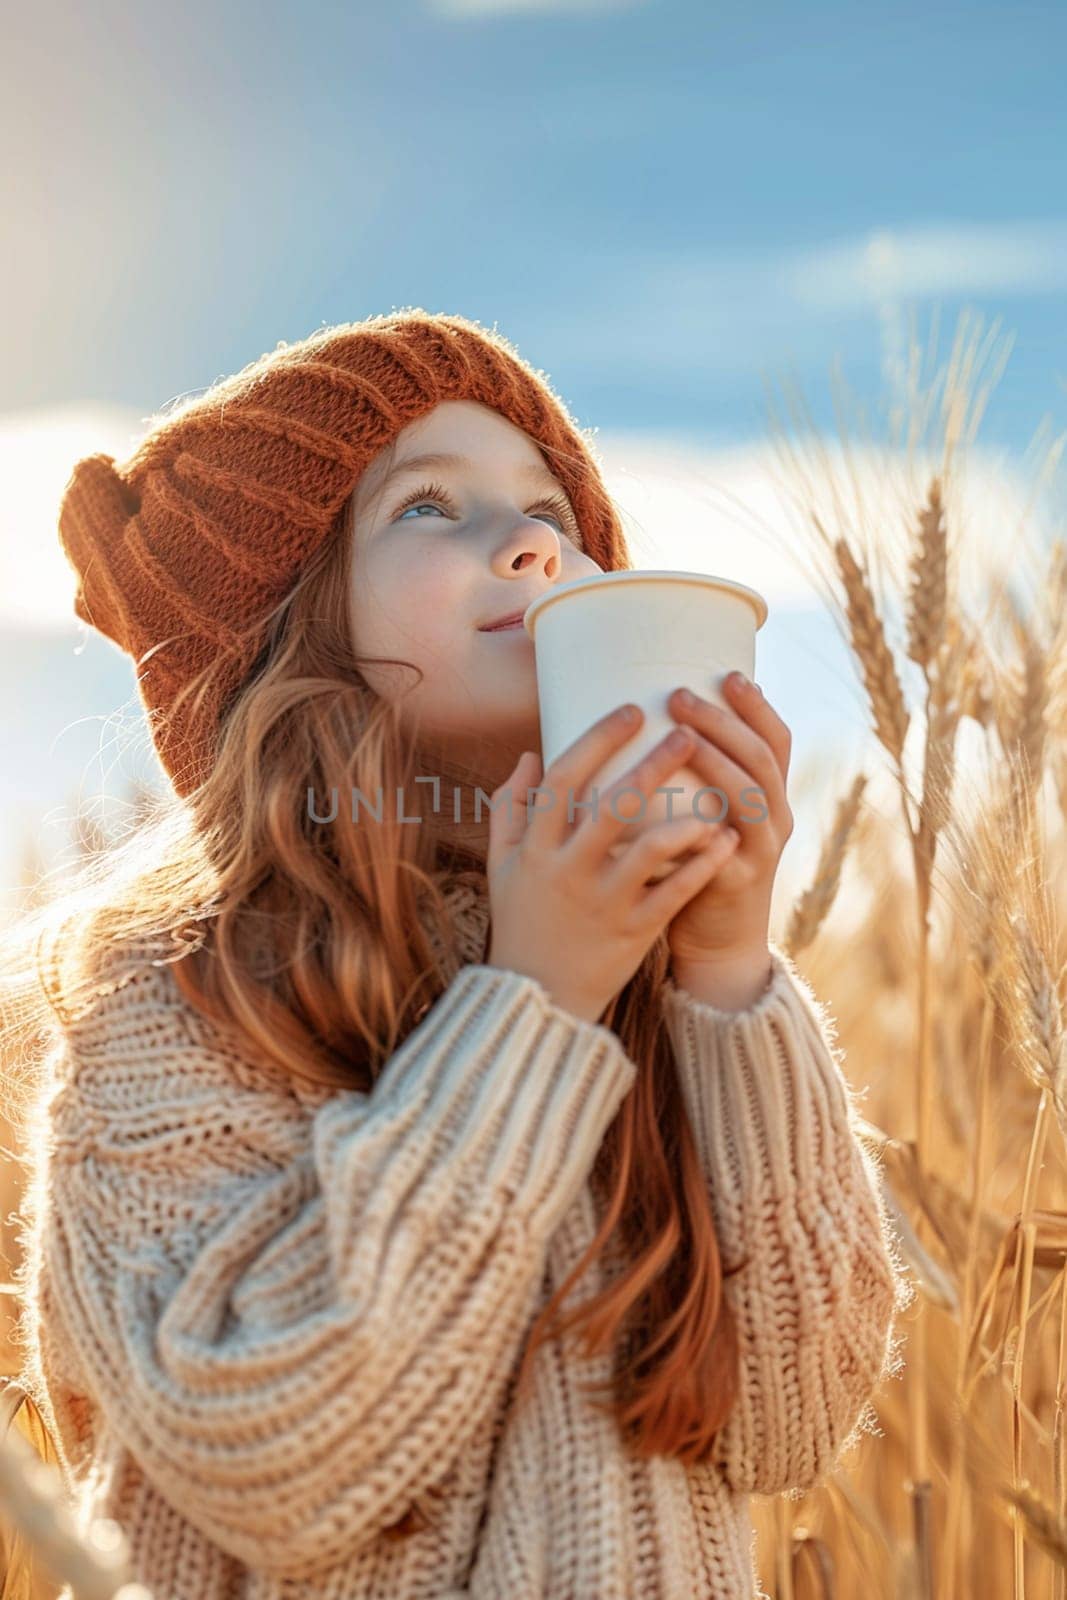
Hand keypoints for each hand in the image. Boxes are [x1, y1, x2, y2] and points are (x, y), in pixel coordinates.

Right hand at [485, 705, 739, 1024]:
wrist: (536, 997)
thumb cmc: (521, 921)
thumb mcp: (501, 865)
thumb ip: (509, 809)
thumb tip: (529, 757)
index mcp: (535, 848)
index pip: (563, 780)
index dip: (597, 740)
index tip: (632, 710)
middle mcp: (568, 871)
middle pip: (612, 805)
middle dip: (654, 764)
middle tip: (687, 733)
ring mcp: (603, 903)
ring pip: (650, 850)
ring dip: (686, 817)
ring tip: (714, 793)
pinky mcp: (633, 933)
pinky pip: (675, 892)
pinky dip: (703, 864)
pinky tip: (725, 838)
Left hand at [663, 672, 792, 970]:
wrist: (717, 944)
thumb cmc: (695, 867)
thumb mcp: (704, 815)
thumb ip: (690, 777)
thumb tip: (642, 721)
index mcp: (768, 797)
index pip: (775, 741)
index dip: (757, 707)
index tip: (728, 673)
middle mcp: (774, 818)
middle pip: (760, 758)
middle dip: (724, 722)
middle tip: (680, 695)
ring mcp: (761, 851)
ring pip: (749, 795)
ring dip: (718, 760)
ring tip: (682, 735)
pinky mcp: (736, 883)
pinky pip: (723, 849)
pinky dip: (700, 826)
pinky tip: (673, 806)